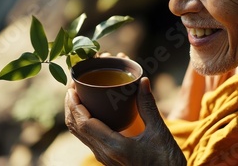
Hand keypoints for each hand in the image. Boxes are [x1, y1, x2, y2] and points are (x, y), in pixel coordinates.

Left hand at [65, 76, 186, 165]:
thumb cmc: (166, 160)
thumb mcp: (159, 131)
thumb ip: (148, 106)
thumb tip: (143, 81)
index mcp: (115, 146)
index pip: (84, 123)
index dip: (75, 105)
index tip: (73, 87)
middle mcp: (105, 154)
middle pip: (77, 129)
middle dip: (71, 107)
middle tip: (72, 87)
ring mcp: (105, 158)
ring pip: (81, 135)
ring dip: (75, 116)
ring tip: (78, 97)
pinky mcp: (109, 159)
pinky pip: (89, 140)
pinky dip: (84, 124)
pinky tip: (91, 113)